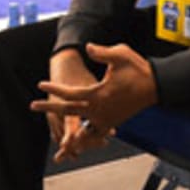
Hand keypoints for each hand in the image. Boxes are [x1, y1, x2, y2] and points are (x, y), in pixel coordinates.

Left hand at [31, 44, 157, 160]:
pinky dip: (87, 140)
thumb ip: (101, 52)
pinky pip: (96, 134)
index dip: (54, 89)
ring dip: (69, 135)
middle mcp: (100, 110)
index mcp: (98, 95)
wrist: (156, 85)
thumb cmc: (138, 69)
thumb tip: (87, 48)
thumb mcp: (120, 55)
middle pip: (69, 112)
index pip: (70, 94)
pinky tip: (79, 141)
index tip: (40, 85)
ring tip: (56, 141)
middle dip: (50, 109)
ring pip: (83, 132)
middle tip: (33, 105)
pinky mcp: (113, 122)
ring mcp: (107, 119)